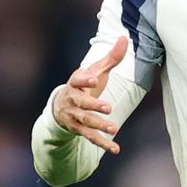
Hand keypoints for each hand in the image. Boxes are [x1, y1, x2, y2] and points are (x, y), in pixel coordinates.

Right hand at [53, 36, 127, 153]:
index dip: (84, 79)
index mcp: (75, 83)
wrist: (61, 106)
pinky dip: (103, 143)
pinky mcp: (79, 129)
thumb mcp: (95, 71)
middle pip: (82, 104)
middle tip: (108, 108)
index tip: (93, 78)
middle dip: (94, 106)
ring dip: (99, 126)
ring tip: (114, 129)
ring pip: (86, 122)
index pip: (77, 80)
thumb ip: (111, 57)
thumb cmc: (84, 85)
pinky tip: (116, 149)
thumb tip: (125, 38)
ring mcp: (74, 116)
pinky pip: (91, 137)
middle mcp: (72, 100)